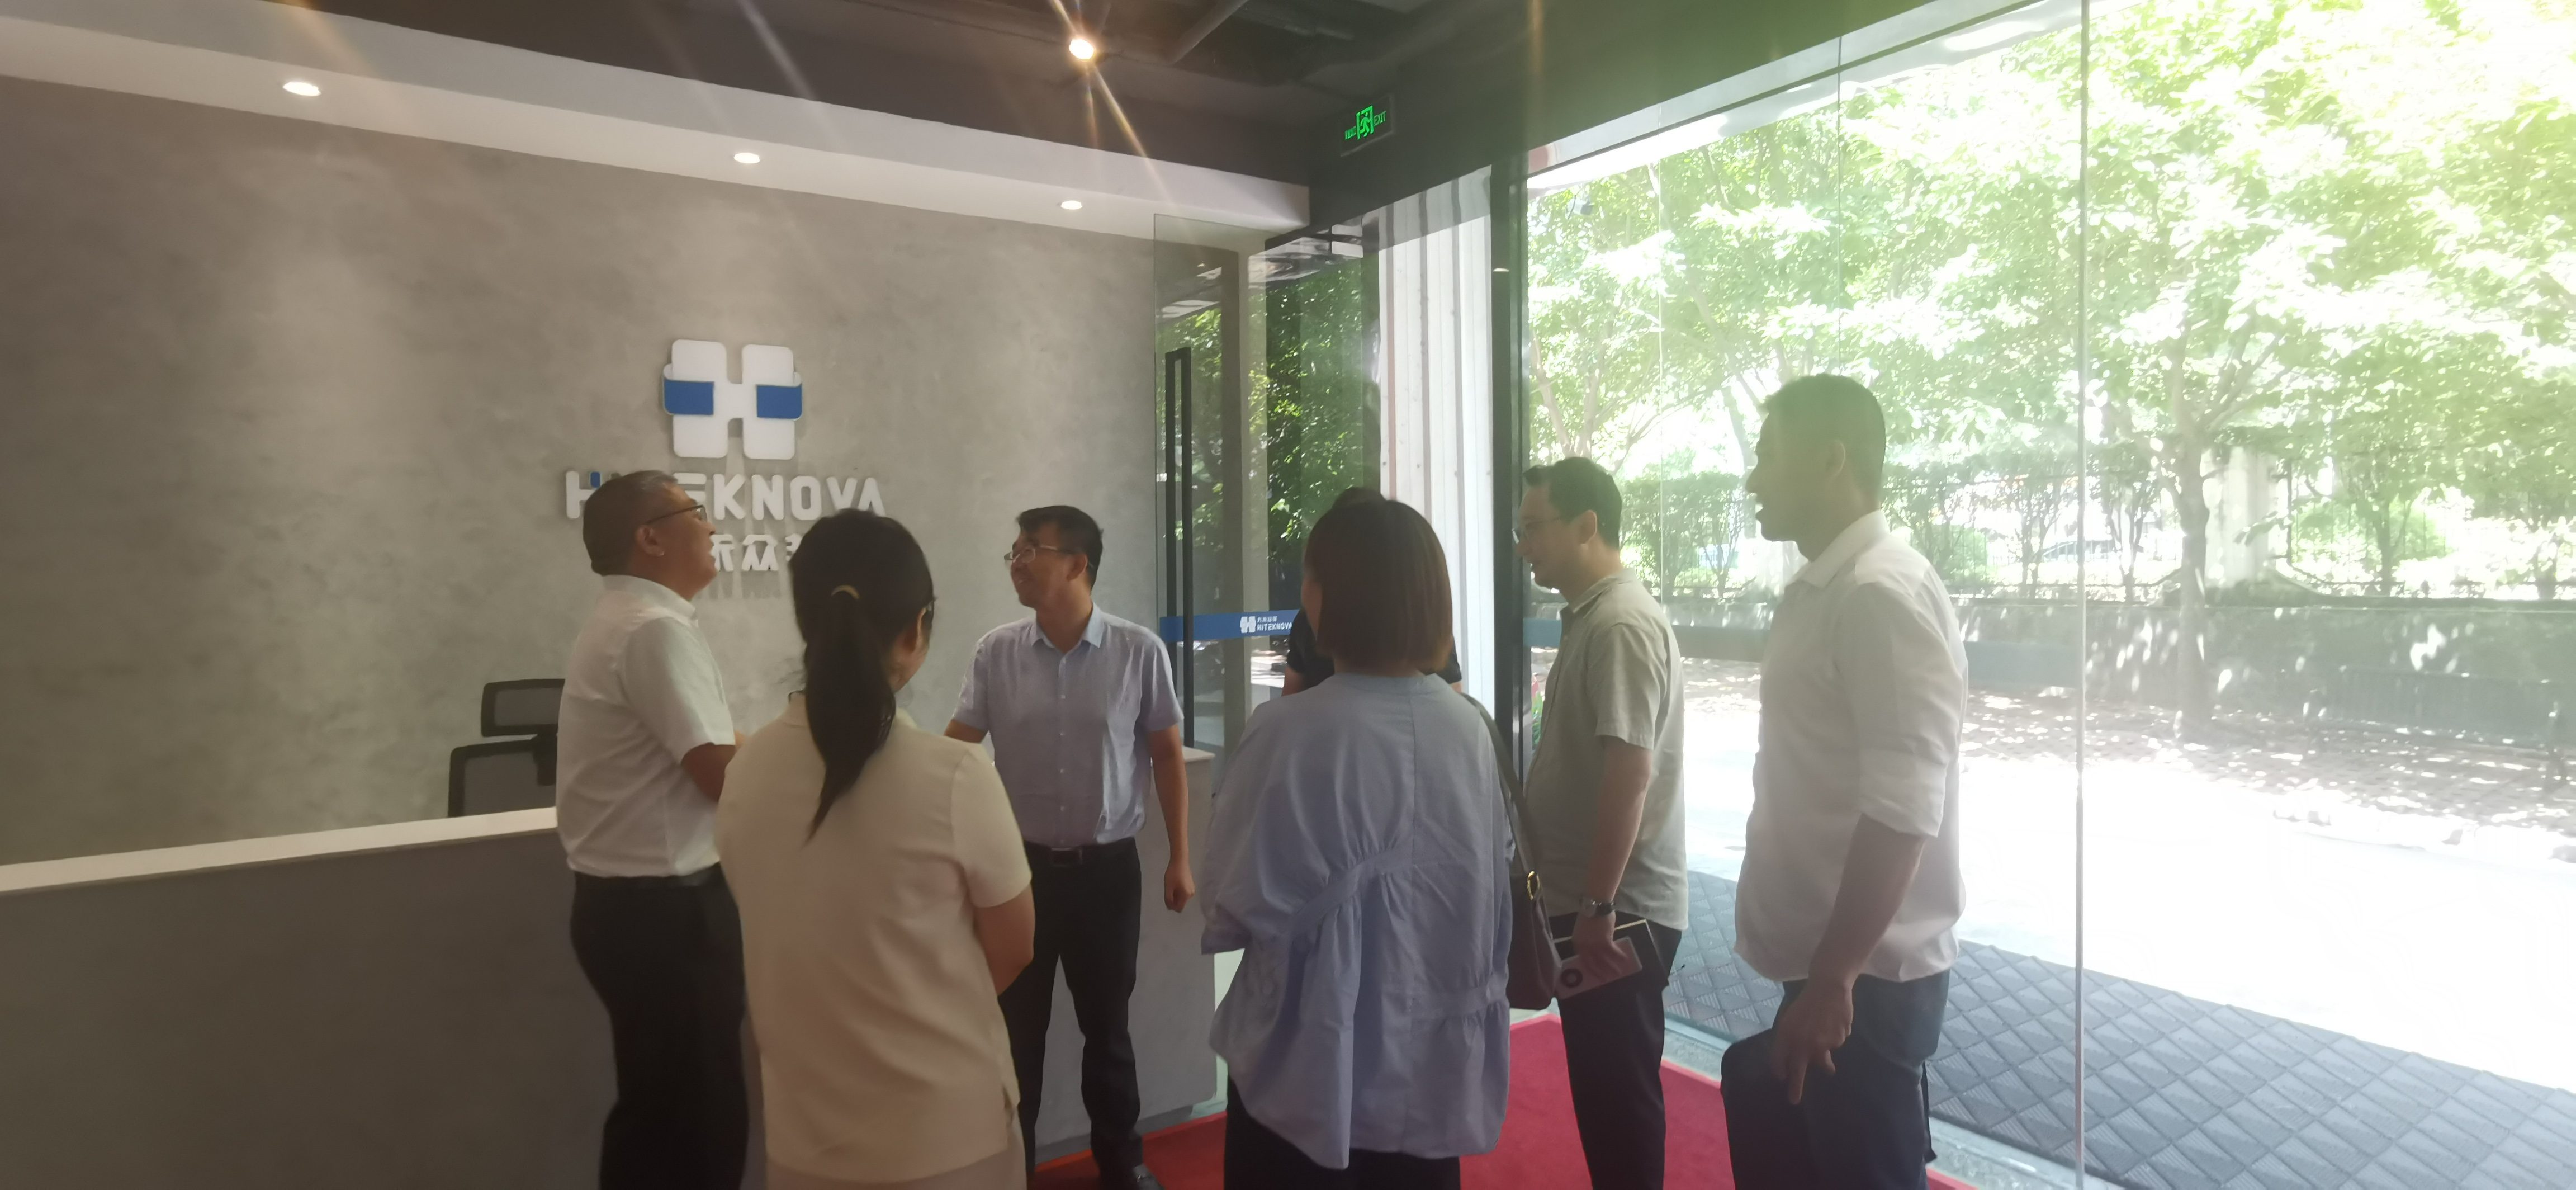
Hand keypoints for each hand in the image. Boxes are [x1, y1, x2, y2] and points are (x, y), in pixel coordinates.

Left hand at [1163, 857, 1194, 911]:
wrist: (1180, 860)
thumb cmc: (1173, 874)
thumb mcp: (1168, 887)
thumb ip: (1168, 899)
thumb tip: (1169, 908)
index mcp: (1186, 895)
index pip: (1179, 908)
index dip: (1172, 906)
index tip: (1166, 899)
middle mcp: (1191, 894)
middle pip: (1181, 903)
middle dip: (1173, 900)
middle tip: (1168, 891)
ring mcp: (1192, 889)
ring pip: (1181, 897)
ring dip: (1175, 895)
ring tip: (1171, 886)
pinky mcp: (1191, 884)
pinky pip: (1183, 892)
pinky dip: (1178, 891)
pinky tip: (1174, 883)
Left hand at [1571, 911, 1625, 984]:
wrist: (1596, 904)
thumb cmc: (1590, 914)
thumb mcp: (1583, 929)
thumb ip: (1587, 940)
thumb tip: (1596, 947)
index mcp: (1577, 942)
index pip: (1583, 959)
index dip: (1590, 968)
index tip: (1595, 973)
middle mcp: (1584, 947)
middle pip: (1592, 964)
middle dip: (1600, 972)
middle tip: (1606, 979)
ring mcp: (1594, 945)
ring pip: (1604, 961)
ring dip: (1611, 968)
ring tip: (1617, 973)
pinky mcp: (1605, 942)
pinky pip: (1613, 952)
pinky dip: (1619, 956)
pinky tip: (1625, 959)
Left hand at [1769, 977, 1855, 1104]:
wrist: (1828, 987)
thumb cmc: (1806, 1004)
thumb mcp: (1789, 1020)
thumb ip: (1787, 1042)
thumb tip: (1784, 1067)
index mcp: (1790, 1036)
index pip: (1781, 1060)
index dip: (1781, 1071)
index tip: (1781, 1080)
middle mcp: (1805, 1043)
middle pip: (1799, 1071)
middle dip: (1796, 1087)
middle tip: (1793, 1101)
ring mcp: (1824, 1042)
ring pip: (1824, 1056)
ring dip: (1824, 1052)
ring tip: (1823, 1030)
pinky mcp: (1840, 1038)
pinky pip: (1836, 1043)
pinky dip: (1835, 1037)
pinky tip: (1833, 1022)